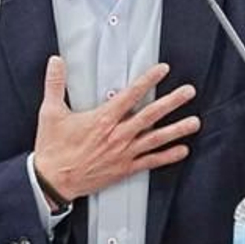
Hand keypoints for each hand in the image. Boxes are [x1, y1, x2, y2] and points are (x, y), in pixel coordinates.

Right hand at [32, 57, 199, 199]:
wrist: (52, 181)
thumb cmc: (53, 148)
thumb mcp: (50, 112)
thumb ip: (55, 84)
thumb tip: (55, 62)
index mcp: (103, 119)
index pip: (131, 95)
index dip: (148, 80)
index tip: (162, 70)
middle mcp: (117, 135)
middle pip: (150, 115)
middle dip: (172, 102)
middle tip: (188, 92)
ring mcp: (123, 153)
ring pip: (156, 139)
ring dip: (177, 129)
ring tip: (194, 122)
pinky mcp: (124, 169)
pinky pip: (150, 162)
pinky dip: (168, 156)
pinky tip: (182, 150)